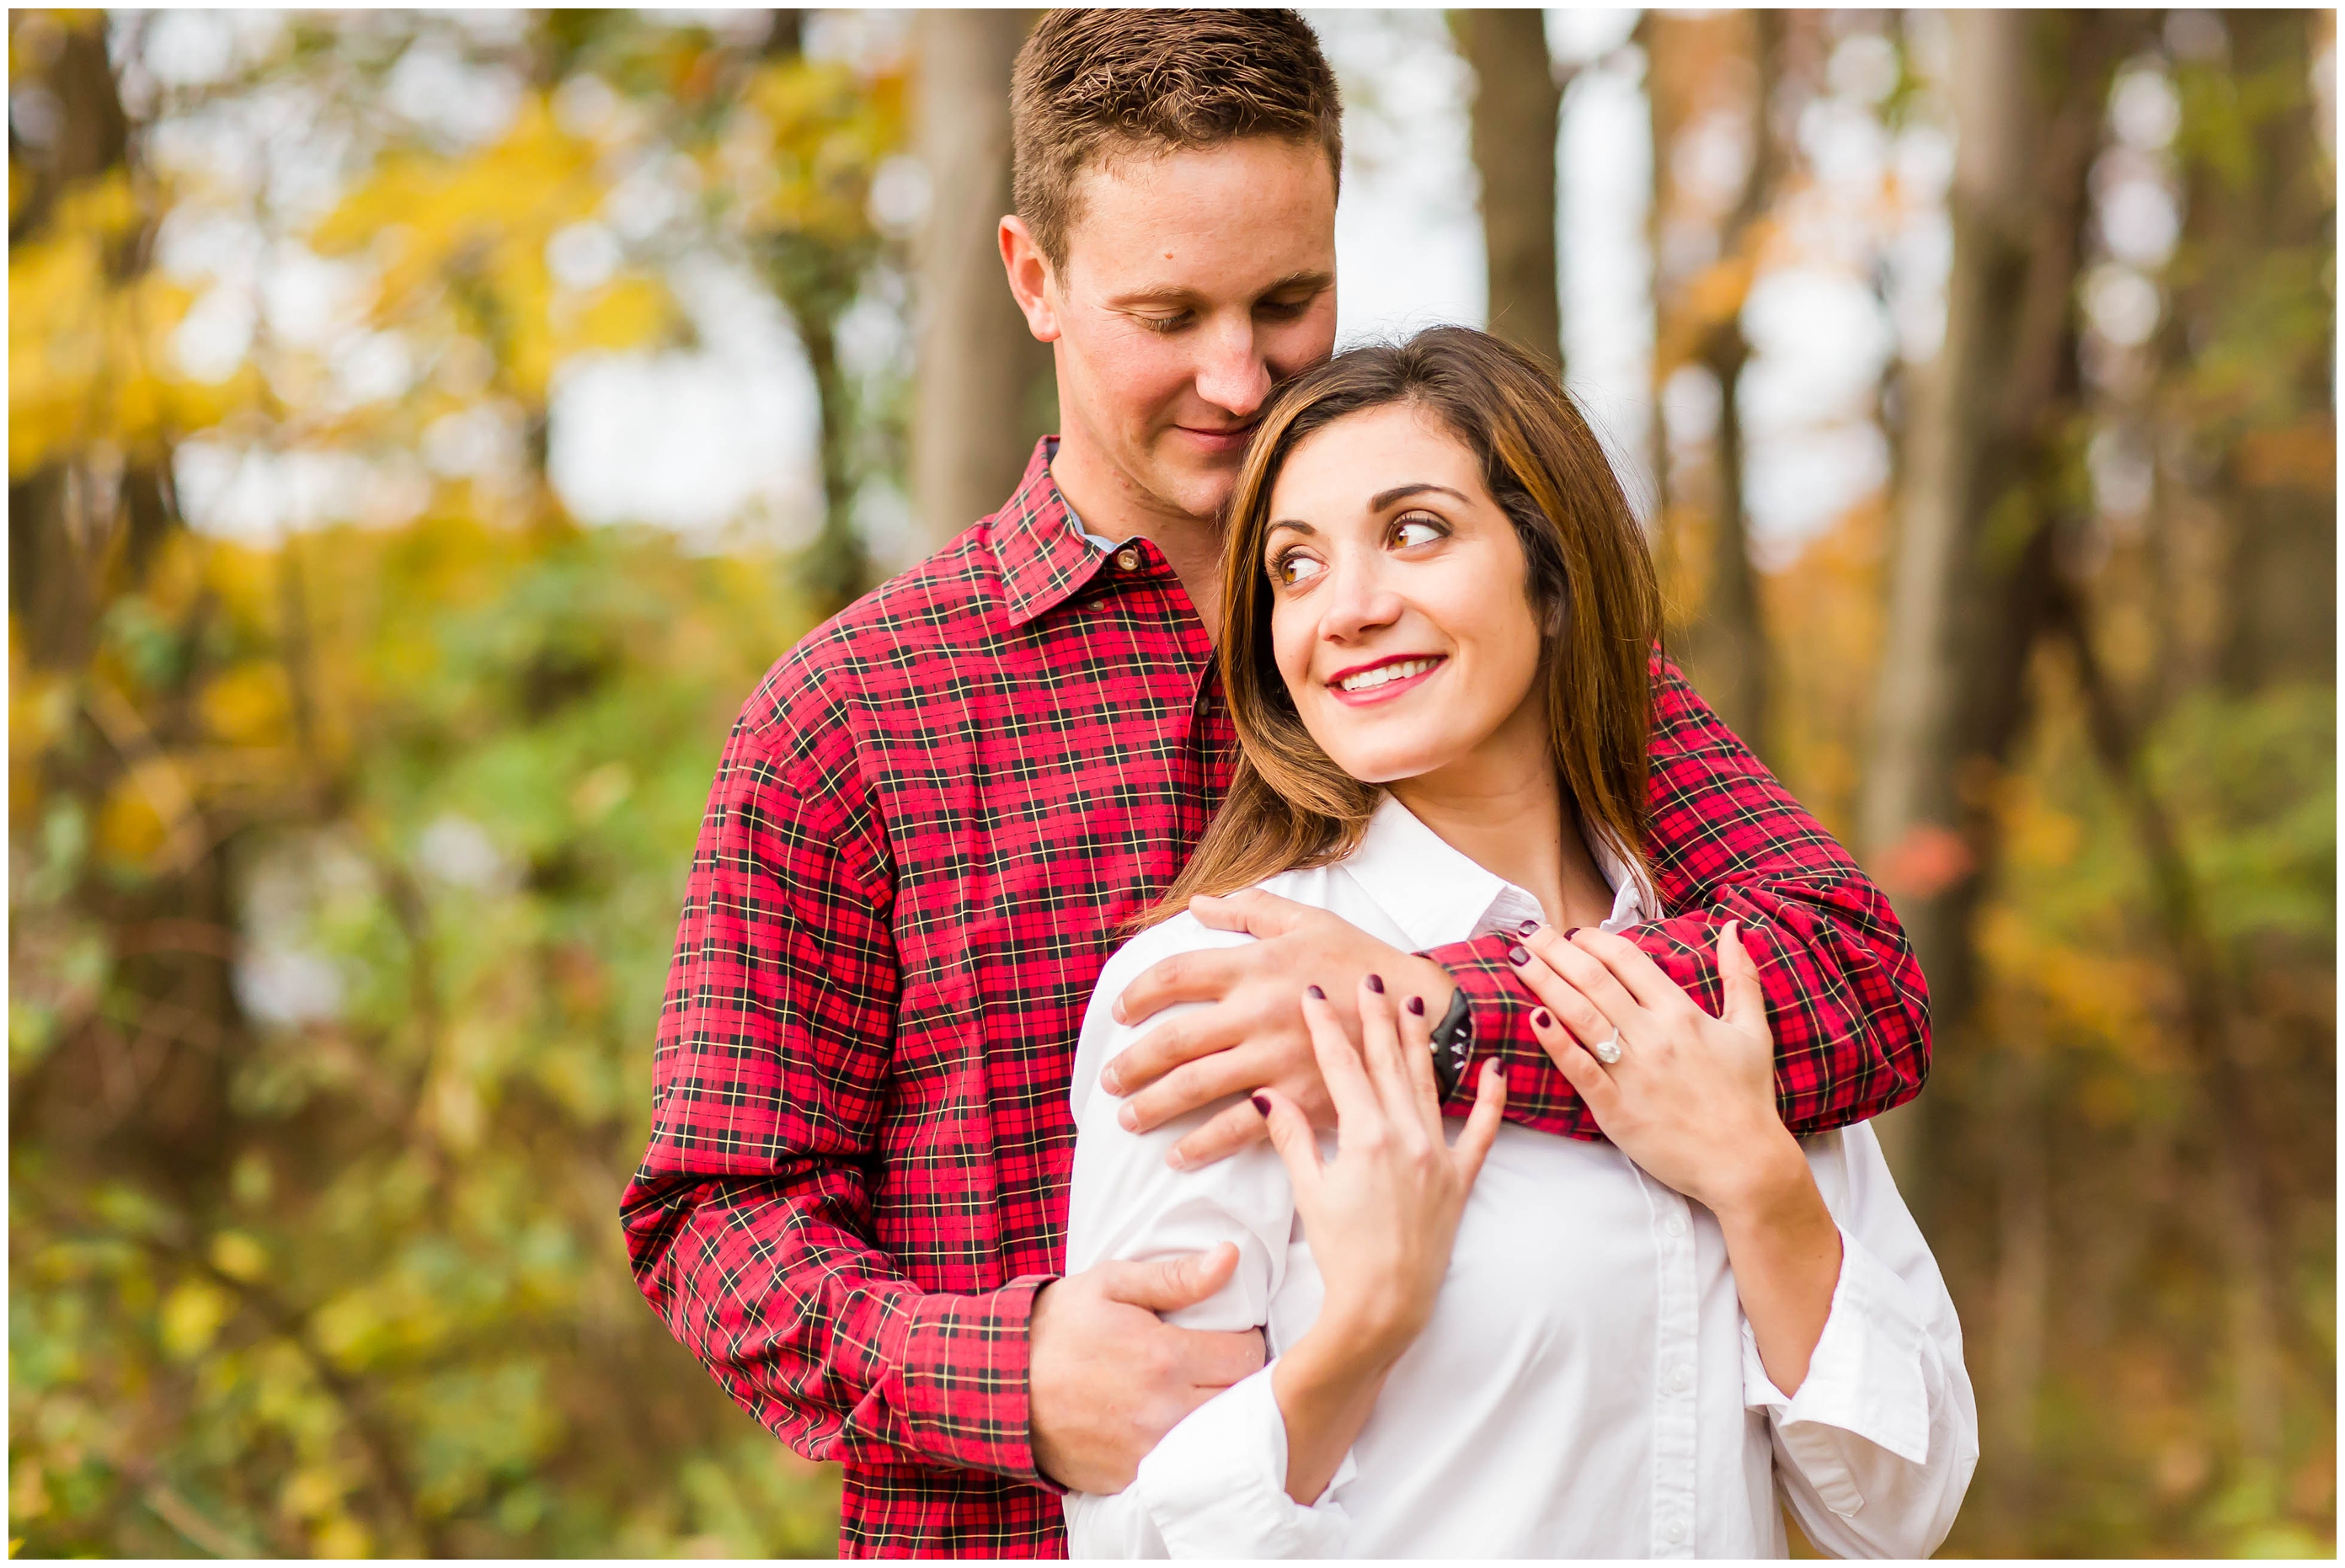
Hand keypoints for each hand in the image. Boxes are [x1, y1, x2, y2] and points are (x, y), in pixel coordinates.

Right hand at [1027, 1245, 1266, 1493]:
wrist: (1000, 1385)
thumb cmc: (1058, 1328)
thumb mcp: (1111, 1285)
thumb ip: (1176, 1277)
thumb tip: (1231, 1257)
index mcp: (1164, 1358)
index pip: (1247, 1355)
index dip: (1245, 1341)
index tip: (1230, 1335)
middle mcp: (1163, 1411)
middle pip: (1241, 1401)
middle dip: (1237, 1380)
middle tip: (1217, 1364)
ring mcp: (1148, 1452)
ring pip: (1219, 1440)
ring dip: (1219, 1416)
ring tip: (1200, 1394)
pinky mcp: (1132, 1480)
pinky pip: (1184, 1470)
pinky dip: (1188, 1451)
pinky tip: (1174, 1426)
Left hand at [1104, 890, 1455, 1169]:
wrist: (1422, 1013)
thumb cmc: (1362, 962)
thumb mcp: (1308, 922)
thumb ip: (1249, 910)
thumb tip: (1196, 905)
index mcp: (1255, 966)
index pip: (1174, 976)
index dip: (1136, 994)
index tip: (1120, 1012)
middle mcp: (1257, 1012)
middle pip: (1172, 1040)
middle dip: (1131, 1065)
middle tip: (1109, 1080)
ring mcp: (1276, 1059)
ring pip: (1195, 1086)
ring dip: (1152, 1106)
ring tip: (1128, 1118)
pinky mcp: (1299, 1098)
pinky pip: (1238, 1127)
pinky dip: (1201, 1144)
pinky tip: (1177, 1155)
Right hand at [1252, 977, 1504, 1503]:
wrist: (1385, 1305)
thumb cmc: (1342, 1253)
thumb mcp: (1309, 1191)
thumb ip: (1292, 1139)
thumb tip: (1265, 1097)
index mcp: (1365, 1135)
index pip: (1341, 1065)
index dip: (1326, 1026)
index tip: (1315, 994)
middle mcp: (1406, 1136)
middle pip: (1387, 1062)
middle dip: (1376, 1016)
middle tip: (1370, 979)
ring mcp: (1438, 1155)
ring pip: (1429, 1083)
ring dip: (1420, 1040)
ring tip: (1416, 1001)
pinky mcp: (1460, 1180)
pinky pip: (1483, 1131)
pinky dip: (1491, 1098)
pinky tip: (1493, 1066)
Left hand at [1512, 920, 1802, 1217]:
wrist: (1745, 1164)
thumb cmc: (1748, 1099)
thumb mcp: (1753, 1031)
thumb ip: (1740, 977)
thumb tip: (1734, 927)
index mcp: (1681, 1014)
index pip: (1628, 961)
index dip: (1595, 940)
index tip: (1572, 932)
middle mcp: (1654, 1036)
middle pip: (1595, 981)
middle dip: (1557, 951)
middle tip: (1530, 933)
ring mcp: (1633, 1073)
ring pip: (1581, 1017)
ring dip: (1546, 983)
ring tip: (1518, 959)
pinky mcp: (1617, 1109)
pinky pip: (1580, 1070)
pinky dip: (1556, 1043)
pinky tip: (1533, 1018)